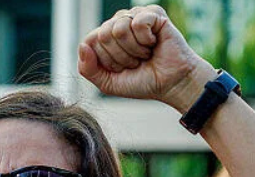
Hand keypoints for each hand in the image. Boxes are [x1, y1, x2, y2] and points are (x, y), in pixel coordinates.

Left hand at [77, 5, 215, 111]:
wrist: (171, 84)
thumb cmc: (141, 82)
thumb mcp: (108, 83)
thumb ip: (88, 69)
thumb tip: (83, 46)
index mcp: (106, 37)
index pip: (90, 41)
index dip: (105, 60)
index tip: (121, 69)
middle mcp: (119, 23)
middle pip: (103, 35)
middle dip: (119, 56)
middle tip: (135, 62)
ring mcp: (135, 16)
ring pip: (119, 29)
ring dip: (133, 50)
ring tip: (145, 54)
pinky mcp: (153, 13)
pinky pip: (138, 23)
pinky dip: (145, 40)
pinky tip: (154, 43)